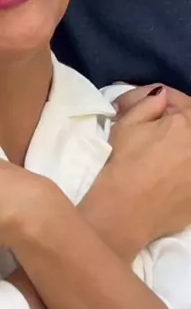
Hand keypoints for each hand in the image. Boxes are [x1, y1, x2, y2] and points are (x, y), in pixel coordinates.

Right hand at [102, 87, 190, 242]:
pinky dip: (181, 167)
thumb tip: (160, 97)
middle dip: (168, 121)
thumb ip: (147, 101)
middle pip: (187, 123)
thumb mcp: (128, 123)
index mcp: (188, 120)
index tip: (129, 109)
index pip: (174, 98)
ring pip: (187, 148)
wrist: (126, 211)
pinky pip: (189, 171)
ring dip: (177, 144)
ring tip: (156, 151)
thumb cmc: (124, 163)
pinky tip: (166, 172)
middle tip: (146, 128)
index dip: (149, 99)